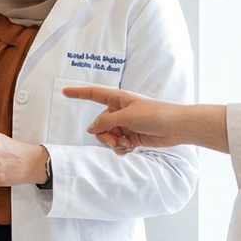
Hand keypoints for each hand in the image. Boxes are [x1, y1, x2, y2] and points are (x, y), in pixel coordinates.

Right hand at [60, 86, 230, 153]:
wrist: (176, 127)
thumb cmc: (154, 114)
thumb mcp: (126, 116)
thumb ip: (105, 121)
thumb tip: (90, 128)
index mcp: (118, 99)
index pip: (93, 94)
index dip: (78, 93)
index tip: (64, 92)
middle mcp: (120, 111)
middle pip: (99, 123)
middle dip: (103, 134)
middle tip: (114, 140)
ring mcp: (126, 124)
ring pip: (107, 136)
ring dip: (113, 142)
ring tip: (125, 144)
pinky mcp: (132, 137)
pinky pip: (118, 144)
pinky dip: (121, 148)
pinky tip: (130, 148)